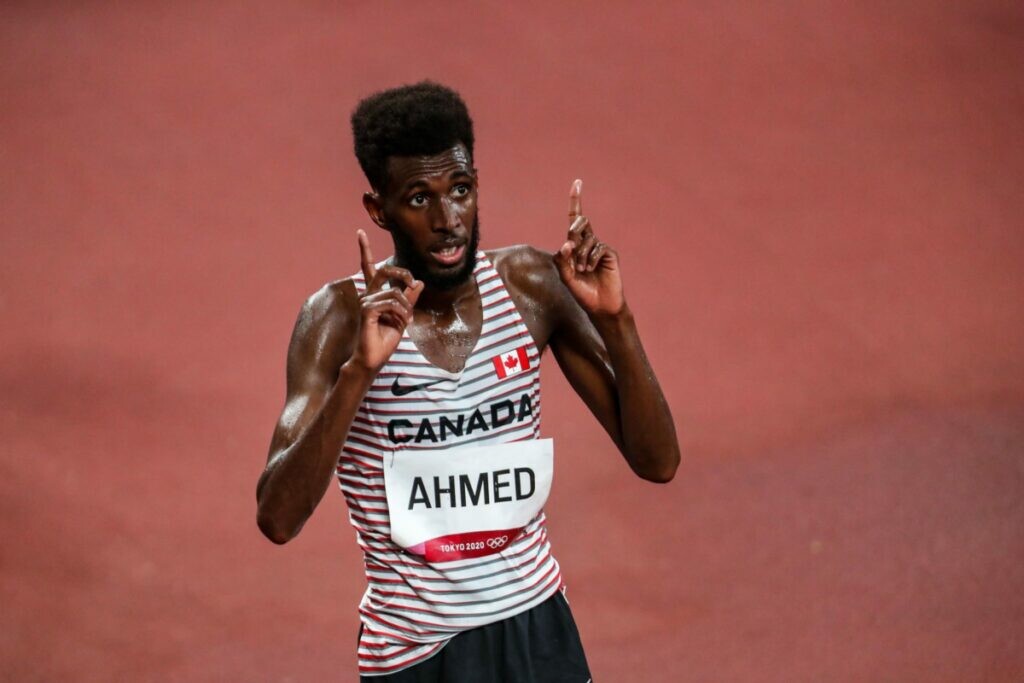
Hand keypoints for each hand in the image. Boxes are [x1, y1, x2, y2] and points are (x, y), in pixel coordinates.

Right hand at [351, 230, 423, 371]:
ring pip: (395, 292)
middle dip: (402, 273)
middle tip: (412, 282)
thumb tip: (419, 282)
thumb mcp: (403, 315)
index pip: (369, 267)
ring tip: (406, 319)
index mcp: (375, 294)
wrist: (374, 358)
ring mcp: (365, 302)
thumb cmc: (386, 339)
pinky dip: (400, 313)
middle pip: (384, 270)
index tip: (359, 232)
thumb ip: (410, 298)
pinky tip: (400, 323)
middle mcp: (368, 295)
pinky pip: (390, 303)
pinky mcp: (366, 311)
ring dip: (407, 306)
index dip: (364, 250)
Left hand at [554, 179, 623, 315]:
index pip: (575, 219)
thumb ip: (563, 261)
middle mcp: (588, 243)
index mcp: (575, 245)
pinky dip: (591, 259)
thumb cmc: (582, 292)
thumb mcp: (566, 277)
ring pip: (587, 239)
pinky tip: (591, 269)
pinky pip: (598, 248)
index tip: (577, 182)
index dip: (576, 200)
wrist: (600, 306)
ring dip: (581, 256)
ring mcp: (599, 248)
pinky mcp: (610, 254)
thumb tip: (566, 243)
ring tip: (583, 271)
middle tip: (571, 244)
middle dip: (574, 230)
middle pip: (579, 223)